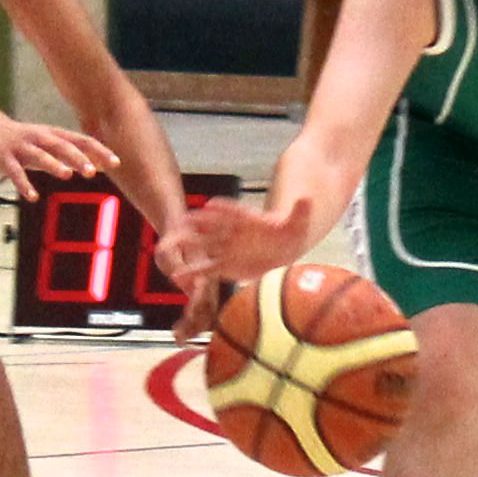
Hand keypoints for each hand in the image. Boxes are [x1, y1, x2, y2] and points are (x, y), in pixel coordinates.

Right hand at [0, 110, 121, 191]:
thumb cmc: (25, 140)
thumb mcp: (50, 144)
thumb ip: (72, 155)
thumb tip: (99, 165)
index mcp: (54, 135)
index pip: (81, 141)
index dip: (99, 151)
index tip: (116, 163)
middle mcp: (40, 138)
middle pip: (62, 146)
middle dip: (78, 158)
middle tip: (92, 172)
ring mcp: (22, 147)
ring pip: (40, 155)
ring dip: (54, 165)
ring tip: (66, 175)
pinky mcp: (5, 158)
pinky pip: (15, 172)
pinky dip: (24, 184)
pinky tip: (32, 197)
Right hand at [166, 199, 309, 284]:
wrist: (283, 249)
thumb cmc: (289, 232)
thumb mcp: (298, 222)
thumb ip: (300, 212)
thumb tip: (308, 200)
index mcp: (249, 220)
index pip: (235, 211)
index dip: (224, 208)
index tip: (210, 205)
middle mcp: (233, 232)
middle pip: (212, 226)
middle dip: (196, 224)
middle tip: (179, 222)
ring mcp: (226, 248)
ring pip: (203, 246)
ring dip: (188, 247)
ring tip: (169, 249)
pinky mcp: (224, 265)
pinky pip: (207, 269)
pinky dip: (194, 273)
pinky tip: (179, 276)